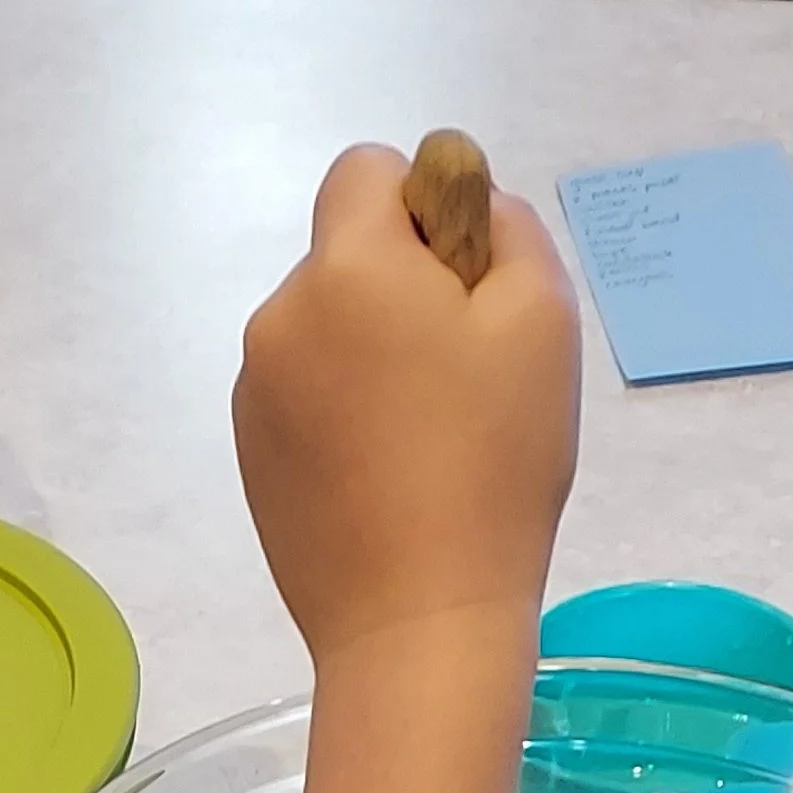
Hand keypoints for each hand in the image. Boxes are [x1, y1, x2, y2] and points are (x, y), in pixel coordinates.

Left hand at [232, 142, 580, 668]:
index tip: (463, 281)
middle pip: (345, 254)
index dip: (425, 205)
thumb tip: (466, 203)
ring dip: (371, 352)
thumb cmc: (493, 465)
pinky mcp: (251, 458)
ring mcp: (254, 394)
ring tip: (427, 438)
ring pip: (325, 329)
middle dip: (400, 285)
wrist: (416, 623)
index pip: (366, 170)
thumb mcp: (542, 318)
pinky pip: (304, 397)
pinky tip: (388, 478)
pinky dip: (343, 413)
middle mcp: (279, 317)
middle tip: (461, 374)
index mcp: (345, 267)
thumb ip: (506, 228)